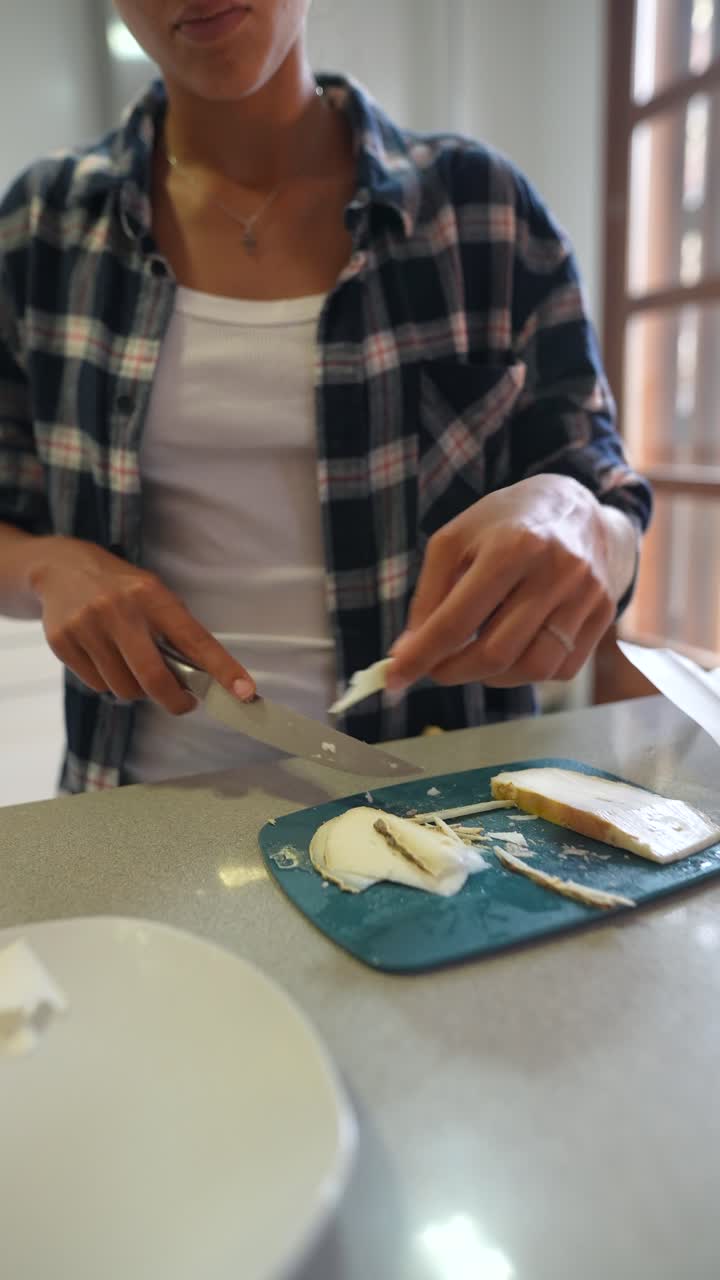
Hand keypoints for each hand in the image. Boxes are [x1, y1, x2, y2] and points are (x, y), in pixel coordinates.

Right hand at [27, 537, 255, 712]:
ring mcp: (87, 626)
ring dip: (137, 690)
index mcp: (151, 595)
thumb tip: (204, 678)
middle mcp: (119, 610)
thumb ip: (175, 631)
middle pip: (153, 677)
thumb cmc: (121, 588)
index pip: (194, 639)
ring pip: (124, 688)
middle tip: (183, 703)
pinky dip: (109, 683)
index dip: (222, 669)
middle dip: (174, 700)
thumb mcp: (153, 594)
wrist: (61, 568)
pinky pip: (97, 685)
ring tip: (134, 667)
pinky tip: (106, 659)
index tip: (245, 692)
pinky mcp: (63, 642)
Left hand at [388, 476, 631, 690]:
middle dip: (453, 672)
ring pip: (533, 669)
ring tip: (472, 657)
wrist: (576, 505)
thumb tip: (406, 652)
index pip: (457, 620)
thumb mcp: (455, 542)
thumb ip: (428, 597)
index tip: (394, 678)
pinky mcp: (604, 613)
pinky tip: (512, 648)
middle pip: (495, 653)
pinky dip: (527, 671)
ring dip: (491, 678)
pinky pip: (562, 668)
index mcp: (512, 547)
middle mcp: (556, 572)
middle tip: (433, 669)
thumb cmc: (504, 523)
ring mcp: (586, 595)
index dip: (421, 656)